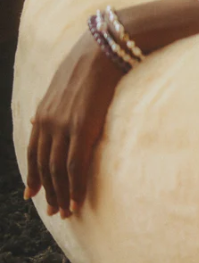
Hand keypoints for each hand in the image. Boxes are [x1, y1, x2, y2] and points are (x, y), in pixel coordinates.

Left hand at [24, 31, 122, 217]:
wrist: (101, 50)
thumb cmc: (89, 64)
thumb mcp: (61, 86)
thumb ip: (50, 108)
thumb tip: (37, 122)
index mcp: (43, 113)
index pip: (33, 152)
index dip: (33, 176)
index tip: (33, 195)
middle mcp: (48, 123)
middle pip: (44, 166)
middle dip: (48, 191)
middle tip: (54, 211)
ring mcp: (63, 127)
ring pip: (57, 170)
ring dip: (61, 194)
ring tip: (66, 212)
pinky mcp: (81, 128)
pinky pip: (74, 165)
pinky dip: (73, 186)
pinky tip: (75, 200)